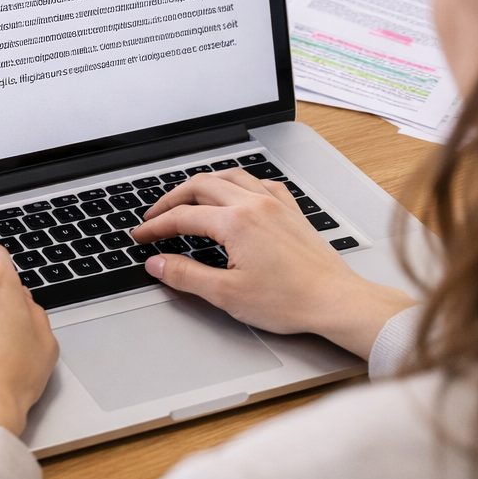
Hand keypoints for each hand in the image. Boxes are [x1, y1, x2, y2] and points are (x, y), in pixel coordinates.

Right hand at [131, 169, 415, 357]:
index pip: (182, 217)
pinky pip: (261, 184)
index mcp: (236, 222)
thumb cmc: (291, 300)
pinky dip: (240, 184)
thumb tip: (157, 264)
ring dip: (203, 184)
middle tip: (156, 216)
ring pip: (231, 177)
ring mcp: (276, 205)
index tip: (141, 236)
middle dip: (172, 199)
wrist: (336, 301)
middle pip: (202, 186)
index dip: (155, 226)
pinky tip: (238, 194)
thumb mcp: (226, 294)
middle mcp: (255, 204)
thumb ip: (185, 275)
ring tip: (188, 198)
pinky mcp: (292, 212)